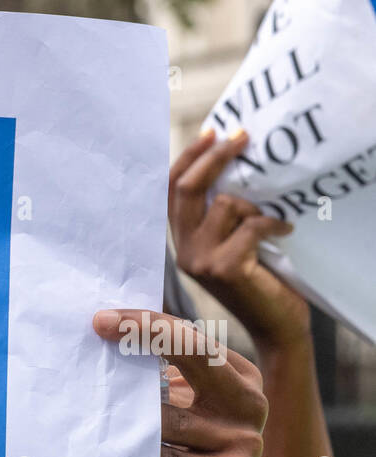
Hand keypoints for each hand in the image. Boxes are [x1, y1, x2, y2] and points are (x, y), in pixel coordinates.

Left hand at [94, 310, 266, 456]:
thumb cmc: (181, 454)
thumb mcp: (177, 407)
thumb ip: (160, 374)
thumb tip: (109, 332)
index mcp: (240, 375)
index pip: (192, 337)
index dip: (148, 324)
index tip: (102, 319)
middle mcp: (251, 401)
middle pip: (196, 354)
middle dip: (145, 335)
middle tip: (99, 324)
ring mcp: (246, 438)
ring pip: (169, 415)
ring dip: (126, 412)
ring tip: (94, 412)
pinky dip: (139, 455)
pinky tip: (117, 455)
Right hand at [169, 130, 309, 352]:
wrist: (276, 324)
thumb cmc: (263, 280)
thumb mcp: (234, 242)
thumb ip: (224, 215)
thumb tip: (235, 161)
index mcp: (183, 244)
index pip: (171, 194)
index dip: (187, 159)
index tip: (212, 132)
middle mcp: (185, 253)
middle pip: (188, 190)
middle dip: (215, 157)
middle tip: (243, 136)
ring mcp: (201, 262)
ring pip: (225, 205)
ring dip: (255, 206)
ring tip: (272, 221)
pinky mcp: (225, 268)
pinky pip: (251, 225)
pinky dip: (274, 224)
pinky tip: (284, 233)